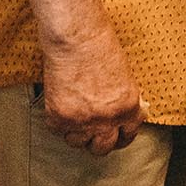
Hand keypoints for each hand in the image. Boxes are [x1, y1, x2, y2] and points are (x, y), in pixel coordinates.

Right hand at [40, 28, 146, 155]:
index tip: (114, 135)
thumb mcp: (124, 75)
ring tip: (74, 114)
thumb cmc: (100, 45)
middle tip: (92, 132)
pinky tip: (60, 103)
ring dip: (75, 132)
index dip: (120, 136)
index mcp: (128, 108)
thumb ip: (124, 98)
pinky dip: (57, 120)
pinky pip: (57, 130)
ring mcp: (82, 121)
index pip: (127, 136)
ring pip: (77, 142)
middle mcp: (107, 120)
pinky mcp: (59, 118)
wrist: (75, 37)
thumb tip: (126, 113)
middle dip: (97, 141)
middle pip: (102, 148)